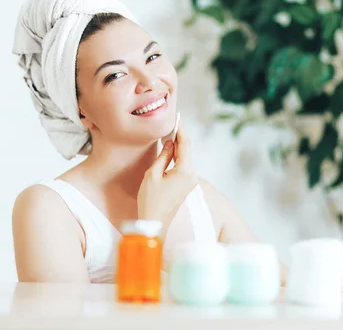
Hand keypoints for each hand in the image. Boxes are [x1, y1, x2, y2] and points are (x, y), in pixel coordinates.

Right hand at [137, 121, 197, 238]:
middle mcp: (191, 176)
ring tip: (169, 135)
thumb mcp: (153, 174)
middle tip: (172, 124)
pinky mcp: (185, 187)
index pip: (185, 145)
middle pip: (186, 151)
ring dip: (177, 148)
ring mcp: (189, 183)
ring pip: (184, 159)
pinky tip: (169, 152)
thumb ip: (163, 156)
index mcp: (185, 172)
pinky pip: (182, 168)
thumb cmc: (151, 201)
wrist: (154, 224)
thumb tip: (169, 144)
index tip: (178, 119)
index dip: (181, 131)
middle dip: (179, 138)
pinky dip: (176, 158)